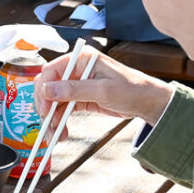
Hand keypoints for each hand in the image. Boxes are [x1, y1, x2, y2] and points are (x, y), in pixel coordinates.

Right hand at [33, 51, 173, 125]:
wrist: (148, 102)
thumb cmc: (132, 89)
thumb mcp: (103, 90)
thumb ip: (75, 90)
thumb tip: (48, 89)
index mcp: (82, 59)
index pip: (52, 70)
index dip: (44, 89)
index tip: (44, 109)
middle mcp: (77, 69)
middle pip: (49, 86)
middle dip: (46, 106)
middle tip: (48, 123)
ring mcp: (78, 84)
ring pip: (55, 100)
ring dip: (53, 117)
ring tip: (57, 133)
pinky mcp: (82, 97)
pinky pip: (64, 108)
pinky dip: (60, 119)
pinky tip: (62, 131)